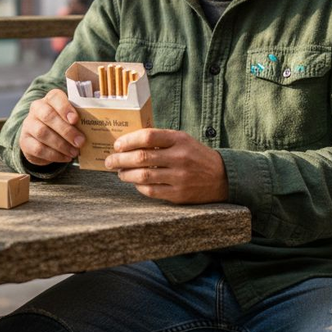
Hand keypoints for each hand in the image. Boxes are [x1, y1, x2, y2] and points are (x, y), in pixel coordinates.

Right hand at [19, 88, 83, 165]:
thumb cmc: (63, 125)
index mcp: (50, 99)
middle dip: (66, 130)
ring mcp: (29, 124)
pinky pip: (38, 148)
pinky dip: (54, 155)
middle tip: (80, 142)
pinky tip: (66, 158)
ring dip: (61, 144)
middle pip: (48, 116)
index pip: (55, 97)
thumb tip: (95, 127)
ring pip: (42, 133)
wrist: (42, 140)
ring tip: (74, 152)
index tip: (75, 120)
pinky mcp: (25, 141)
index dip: (65, 108)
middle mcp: (37, 109)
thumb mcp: (71, 119)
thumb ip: (80, 119)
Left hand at [105, 129, 227, 203]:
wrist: (222, 177)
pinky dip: (139, 186)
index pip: (148, 137)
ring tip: (119, 173)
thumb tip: (128, 143)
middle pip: (141, 158)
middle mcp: (179, 157)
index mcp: (179, 140)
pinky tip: (135, 183)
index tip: (117, 145)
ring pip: (143, 176)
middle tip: (110, 161)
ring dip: (126, 174)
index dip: (128, 141)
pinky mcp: (178, 195)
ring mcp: (179, 177)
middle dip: (120, 160)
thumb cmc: (196, 156)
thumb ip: (160, 140)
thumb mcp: (183, 140)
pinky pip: (151, 191)